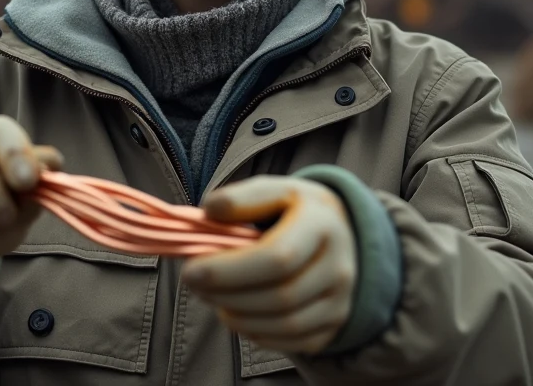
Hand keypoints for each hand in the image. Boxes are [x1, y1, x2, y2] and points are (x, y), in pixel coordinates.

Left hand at [181, 176, 356, 354]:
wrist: (340, 233)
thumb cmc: (296, 210)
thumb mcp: (274, 190)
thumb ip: (241, 198)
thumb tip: (209, 211)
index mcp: (323, 224)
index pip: (278, 257)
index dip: (229, 270)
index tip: (191, 270)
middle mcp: (340, 267)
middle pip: (281, 296)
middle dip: (227, 295)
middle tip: (195, 284)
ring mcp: (341, 301)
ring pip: (285, 324)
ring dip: (238, 316)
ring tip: (212, 297)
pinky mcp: (334, 325)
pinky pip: (291, 342)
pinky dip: (256, 332)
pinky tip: (237, 312)